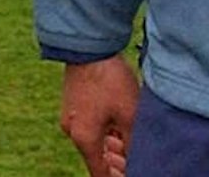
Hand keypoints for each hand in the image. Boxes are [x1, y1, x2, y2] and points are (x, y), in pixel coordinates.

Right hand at [59, 56, 138, 176]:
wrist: (88, 44)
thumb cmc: (109, 79)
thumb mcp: (130, 115)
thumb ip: (133, 143)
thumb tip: (136, 160)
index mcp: (85, 139)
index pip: (100, 172)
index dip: (116, 176)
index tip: (132, 172)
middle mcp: (72, 131)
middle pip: (97, 156)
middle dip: (117, 161)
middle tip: (137, 157)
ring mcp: (71, 115)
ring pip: (94, 139)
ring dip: (113, 143)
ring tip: (132, 138)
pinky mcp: (73, 102)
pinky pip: (90, 124)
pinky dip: (104, 128)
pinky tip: (120, 122)